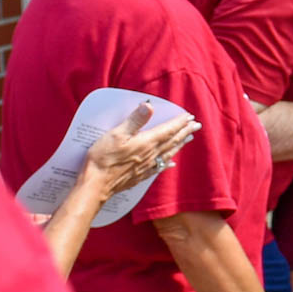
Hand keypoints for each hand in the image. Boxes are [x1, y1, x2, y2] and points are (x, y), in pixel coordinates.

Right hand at [79, 103, 199, 198]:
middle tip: (196, 125)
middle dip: (185, 132)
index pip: (168, 130)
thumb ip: (134, 120)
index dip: (179, 122)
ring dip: (179, 144)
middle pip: (172, 141)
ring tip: (188, 139)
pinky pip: (159, 167)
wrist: (96, 186)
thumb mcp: (116, 134)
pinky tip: (171, 163)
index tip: (190, 116)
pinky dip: (167, 162)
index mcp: (146, 142)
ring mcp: (146, 166)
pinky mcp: (140, 176)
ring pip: (168, 153)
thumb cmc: (103, 159)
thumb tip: (149, 106)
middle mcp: (150, 154)